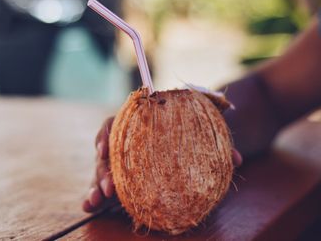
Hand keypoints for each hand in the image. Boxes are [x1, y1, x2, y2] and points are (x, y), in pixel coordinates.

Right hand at [82, 117, 242, 212]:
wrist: (197, 137)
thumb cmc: (196, 127)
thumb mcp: (207, 128)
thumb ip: (219, 140)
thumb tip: (237, 159)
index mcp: (139, 123)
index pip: (116, 124)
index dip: (106, 135)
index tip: (104, 149)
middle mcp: (127, 142)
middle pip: (107, 153)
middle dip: (101, 170)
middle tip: (107, 188)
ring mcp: (125, 161)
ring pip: (104, 171)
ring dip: (96, 186)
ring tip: (94, 203)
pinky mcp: (126, 178)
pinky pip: (110, 185)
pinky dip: (99, 196)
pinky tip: (92, 208)